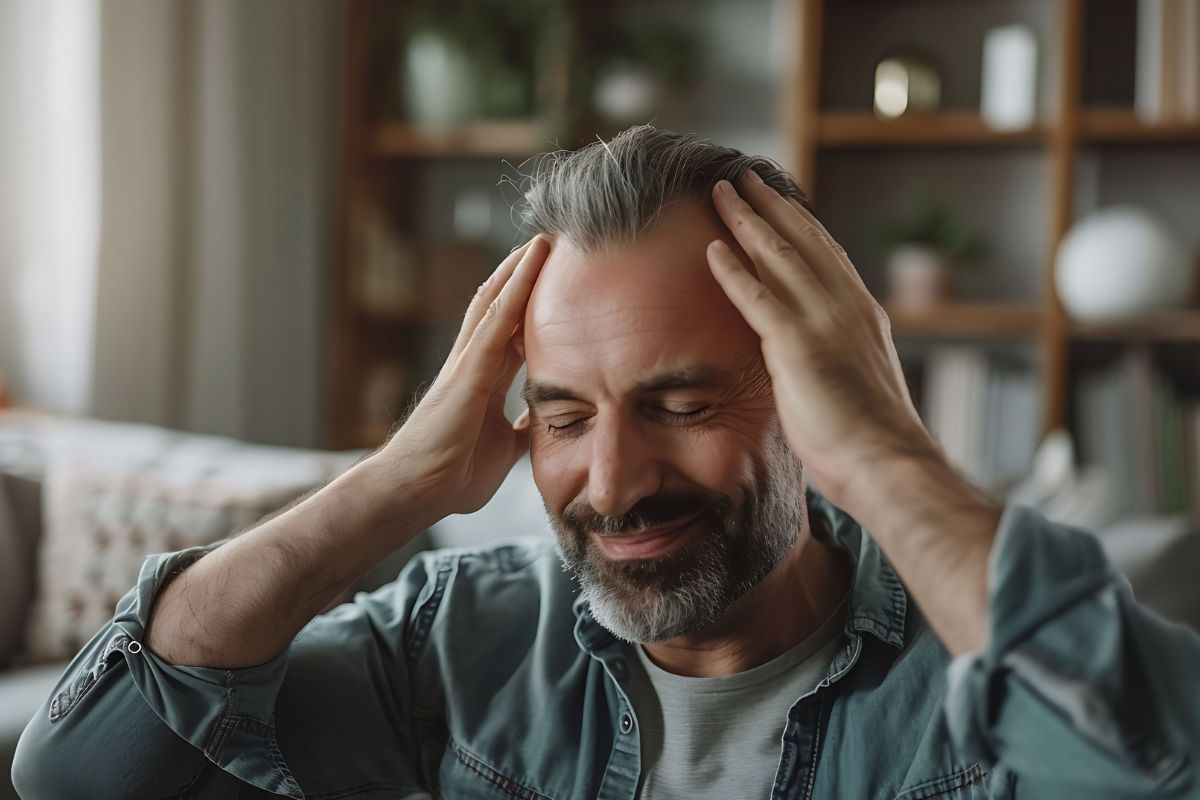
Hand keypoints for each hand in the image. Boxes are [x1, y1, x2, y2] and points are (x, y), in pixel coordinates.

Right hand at [373, 236, 551, 517]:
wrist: (415, 492)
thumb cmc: (450, 475)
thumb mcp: (505, 448)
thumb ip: (522, 429)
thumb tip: (545, 422)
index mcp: (484, 380)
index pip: (513, 332)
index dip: (534, 306)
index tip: (560, 283)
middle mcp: (474, 363)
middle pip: (502, 306)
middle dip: (525, 277)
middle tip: (552, 246)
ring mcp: (468, 363)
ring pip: (497, 302)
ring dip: (520, 269)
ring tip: (543, 240)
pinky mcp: (467, 371)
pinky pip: (495, 321)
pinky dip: (515, 289)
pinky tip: (531, 262)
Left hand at [706, 173, 943, 513]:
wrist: (885, 462)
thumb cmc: (870, 441)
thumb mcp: (854, 384)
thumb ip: (834, 358)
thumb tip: (812, 360)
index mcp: (861, 315)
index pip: (827, 255)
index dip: (800, 224)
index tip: (778, 201)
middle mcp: (846, 307)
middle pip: (803, 241)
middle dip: (771, 205)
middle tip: (743, 177)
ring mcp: (823, 321)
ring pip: (778, 256)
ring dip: (746, 221)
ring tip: (721, 193)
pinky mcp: (797, 344)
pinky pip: (756, 296)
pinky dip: (732, 270)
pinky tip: (711, 249)